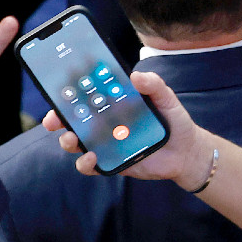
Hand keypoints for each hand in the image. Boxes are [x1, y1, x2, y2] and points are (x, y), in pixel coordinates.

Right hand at [41, 71, 216, 189]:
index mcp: (112, 103)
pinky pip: (90, 165)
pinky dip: (85, 163)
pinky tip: (92, 157)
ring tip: (74, 139)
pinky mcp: (110, 163)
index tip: (57, 89)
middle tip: (54, 119)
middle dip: (57, 119)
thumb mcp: (166, 98)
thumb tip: (135, 76)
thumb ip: (153, 85)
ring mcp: (105, 143)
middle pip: (72, 120)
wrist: (187, 152)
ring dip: (68, 141)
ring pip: (76, 142)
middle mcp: (104, 122)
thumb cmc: (174, 121)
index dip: (66, 93)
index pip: (84, 96)